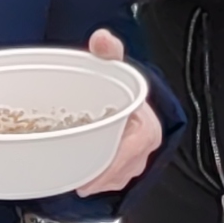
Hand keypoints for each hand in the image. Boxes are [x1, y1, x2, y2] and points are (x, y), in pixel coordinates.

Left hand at [76, 40, 163, 197]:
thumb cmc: (121, 82)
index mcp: (146, 122)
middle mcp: (146, 143)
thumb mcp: (113, 65)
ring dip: (100, 181)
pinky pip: (115, 179)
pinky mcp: (129, 166)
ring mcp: (139, 157)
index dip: (114, 164)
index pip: (135, 147)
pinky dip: (100, 180)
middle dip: (102, 178)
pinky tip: (83, 178)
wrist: (128, 93)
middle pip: (125, 168)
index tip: (92, 176)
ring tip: (77, 180)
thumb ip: (108, 52)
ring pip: (119, 177)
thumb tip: (102, 39)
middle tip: (78, 183)